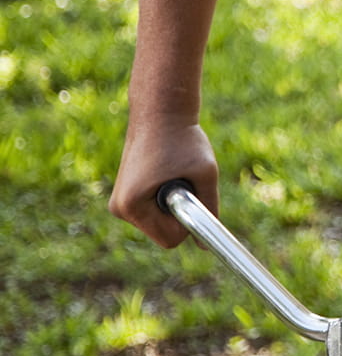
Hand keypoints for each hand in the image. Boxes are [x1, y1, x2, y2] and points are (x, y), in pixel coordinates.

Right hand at [110, 119, 219, 248]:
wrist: (160, 111)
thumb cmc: (184, 140)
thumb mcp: (205, 174)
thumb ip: (208, 209)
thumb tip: (205, 243)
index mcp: (132, 206)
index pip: (169, 239)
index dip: (189, 223)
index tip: (194, 196)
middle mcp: (119, 208)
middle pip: (163, 233)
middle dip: (180, 213)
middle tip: (184, 179)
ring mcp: (119, 202)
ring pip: (159, 222)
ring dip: (172, 204)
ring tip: (173, 172)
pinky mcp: (125, 194)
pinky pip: (153, 210)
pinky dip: (165, 197)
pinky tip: (165, 171)